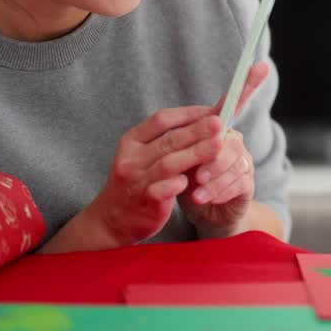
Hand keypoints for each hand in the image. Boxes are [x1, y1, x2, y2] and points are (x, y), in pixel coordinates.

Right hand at [87, 104, 224, 246]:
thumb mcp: (144, 155)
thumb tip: (207, 117)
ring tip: (219, 146)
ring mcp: (136, 180)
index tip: (212, 111)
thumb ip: (170, 138)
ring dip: (195, 153)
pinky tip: (196, 179)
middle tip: (220, 122)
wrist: (111, 219)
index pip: (161, 119)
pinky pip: (162, 190)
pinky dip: (178, 183)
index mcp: (131, 141)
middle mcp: (131, 158)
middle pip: (168, 140)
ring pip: (168, 163)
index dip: (188, 114)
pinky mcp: (144, 201)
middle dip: (196, 130)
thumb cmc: (137, 181)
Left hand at [180, 62, 270, 237]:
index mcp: (219, 131)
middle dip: (212, 156)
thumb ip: (186, 143)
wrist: (201, 216)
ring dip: (213, 179)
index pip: (233, 104)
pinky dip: (219, 192)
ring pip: (234, 162)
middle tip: (196, 174)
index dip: (248, 85)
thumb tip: (194, 124)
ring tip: (196, 193)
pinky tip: (204, 199)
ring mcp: (244, 163)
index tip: (261, 65)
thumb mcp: (180, 160)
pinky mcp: (247, 185)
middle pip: (230, 139)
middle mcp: (235, 142)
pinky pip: (239, 183)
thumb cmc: (187, 183)